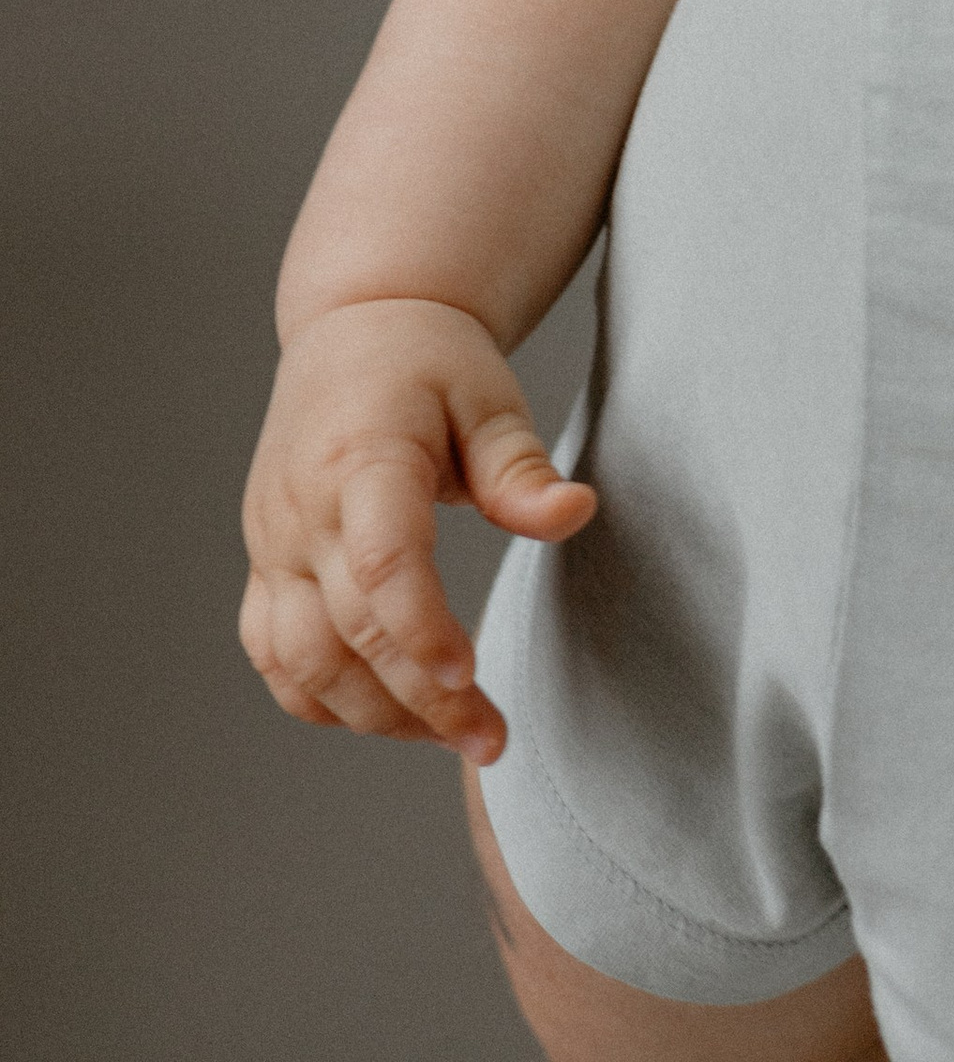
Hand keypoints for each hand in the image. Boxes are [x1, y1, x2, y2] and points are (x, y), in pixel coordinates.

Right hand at [240, 297, 595, 760]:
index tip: (472, 676)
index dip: (420, 629)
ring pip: (303, 661)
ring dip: (374, 714)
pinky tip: (386, 713)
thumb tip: (575, 514)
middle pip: (349, 630)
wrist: (354, 328)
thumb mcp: (489, 395)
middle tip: (494, 739)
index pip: (381, 561)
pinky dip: (321, 699)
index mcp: (361, 457)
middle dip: (421, 700)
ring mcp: (273, 542)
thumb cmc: (432, 361)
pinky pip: (274, 655)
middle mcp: (303, 509)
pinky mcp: (263, 564)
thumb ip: (521, 468)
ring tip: (453, 736)